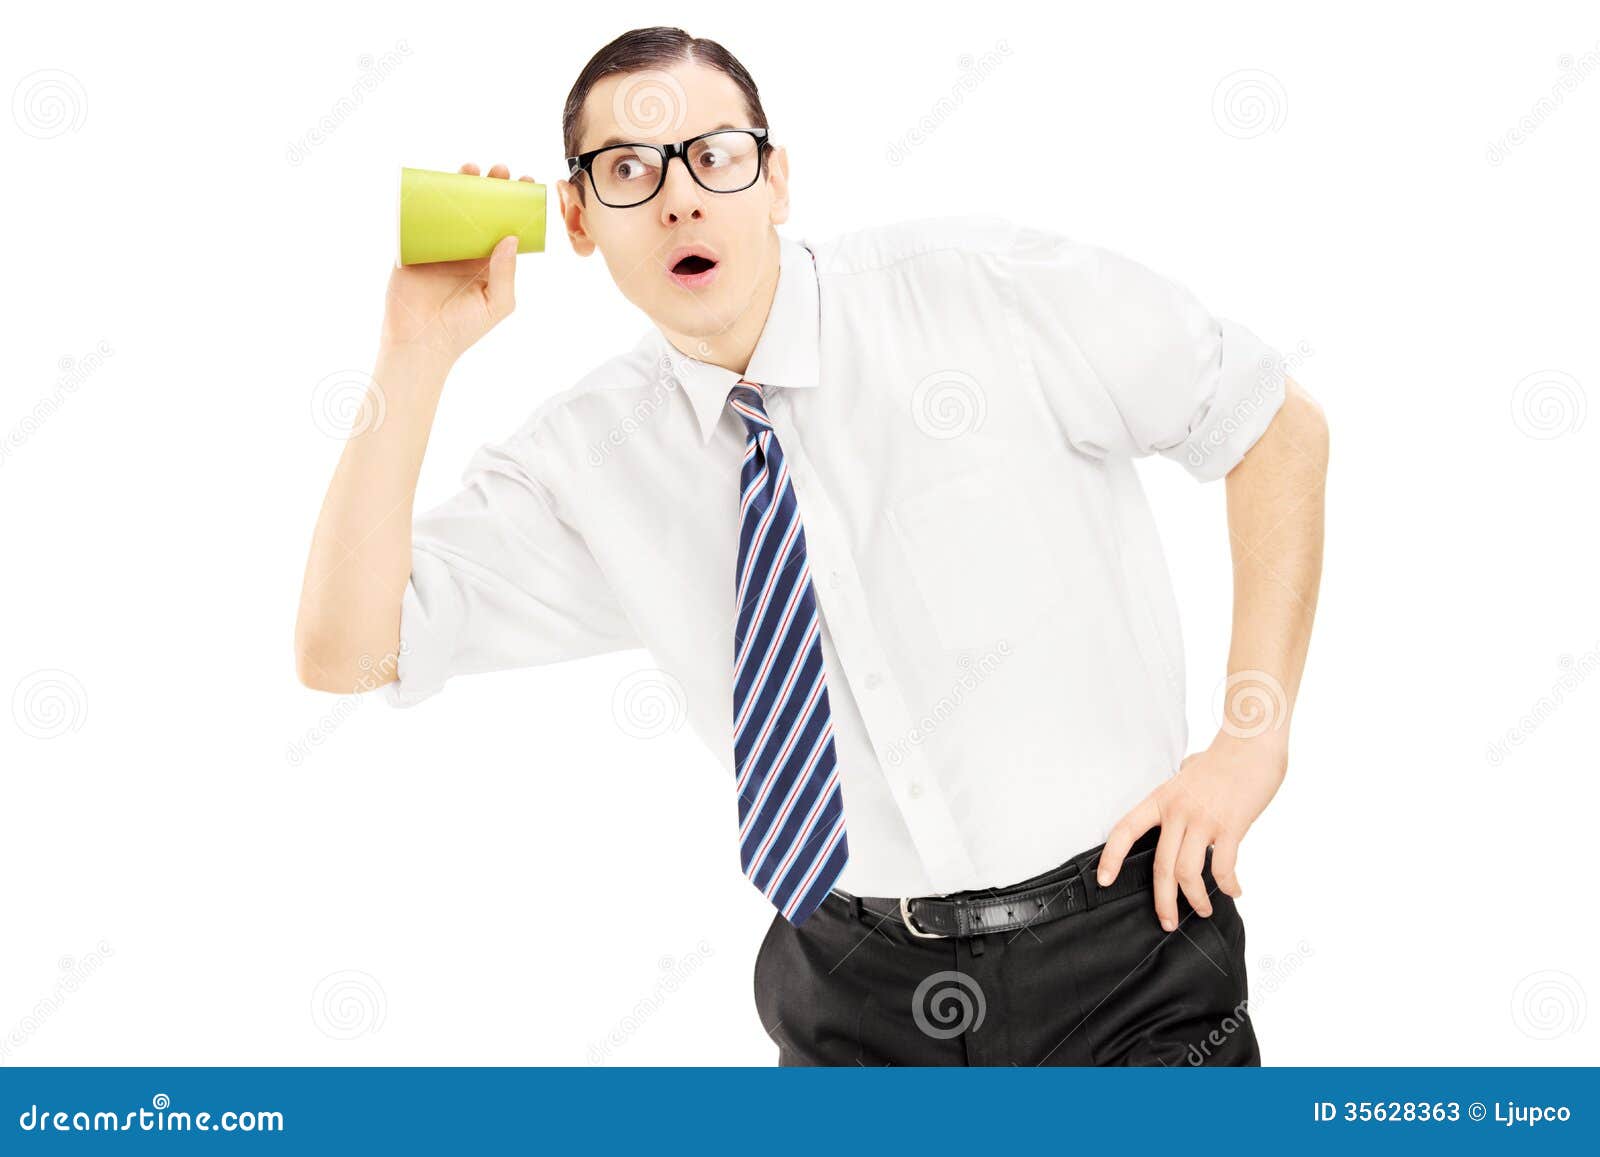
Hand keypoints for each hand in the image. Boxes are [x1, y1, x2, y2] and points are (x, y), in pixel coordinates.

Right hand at [380, 162, 535, 364]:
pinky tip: (436, 181)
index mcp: (487, 261)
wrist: (421, 343)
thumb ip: (506, 272)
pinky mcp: (412, 245)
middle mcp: (464, 250)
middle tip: (501, 170)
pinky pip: (418, 217)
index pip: (504, 225)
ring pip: (451, 208)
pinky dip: (425, 197)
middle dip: (490, 188)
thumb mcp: (497, 302)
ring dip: (460, 185)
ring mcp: (438, 245)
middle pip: (479, 210)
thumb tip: (511, 236)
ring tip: (472, 169)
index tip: (526, 183)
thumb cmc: (464, 329)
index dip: (515, 204)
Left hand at [1095, 730, 1286, 930]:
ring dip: (1195, 899)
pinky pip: (1224, 867)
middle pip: (1161, 866)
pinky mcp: (1231, 826)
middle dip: (1163, 901)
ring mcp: (1203, 819)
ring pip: (1188, 872)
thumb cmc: (1223, 756)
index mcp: (1161, 799)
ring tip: (1202, 910)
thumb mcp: (1188, 771)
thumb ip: (1180, 788)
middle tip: (1166, 922)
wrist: (1251, 741)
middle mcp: (1177, 811)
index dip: (1111, 857)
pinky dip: (1228, 886)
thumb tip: (1182, 790)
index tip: (1104, 881)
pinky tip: (1234, 891)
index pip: (1125, 830)